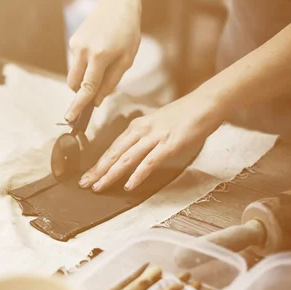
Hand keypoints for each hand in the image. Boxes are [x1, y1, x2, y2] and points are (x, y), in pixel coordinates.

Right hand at [64, 3, 140, 122]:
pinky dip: (85, 65)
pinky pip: (76, 62)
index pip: (87, 87)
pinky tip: (99, 51)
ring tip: (103, 64)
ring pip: (73, 74)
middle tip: (95, 92)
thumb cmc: (127, 33)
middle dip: (81, 92)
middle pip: (74, 84)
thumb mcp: (126, 60)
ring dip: (84, 78)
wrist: (117, 5)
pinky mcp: (73, 41)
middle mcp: (84, 51)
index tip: (70, 118)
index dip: (79, 105)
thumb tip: (97, 101)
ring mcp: (75, 45)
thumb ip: (111, 82)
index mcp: (100, 56)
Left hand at [79, 91, 224, 191]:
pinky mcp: (169, 144)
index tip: (88, 175)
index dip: (99, 163)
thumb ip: (145, 137)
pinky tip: (128, 185)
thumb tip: (135, 152)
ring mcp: (155, 137)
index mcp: (138, 126)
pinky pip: (150, 161)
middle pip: (115, 153)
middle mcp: (142, 131)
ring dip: (111, 174)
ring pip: (127, 158)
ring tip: (99, 187)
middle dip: (98, 170)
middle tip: (84, 184)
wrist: (207, 102)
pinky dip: (138, 174)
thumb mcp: (158, 125)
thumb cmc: (185, 115)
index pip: (113, 147)